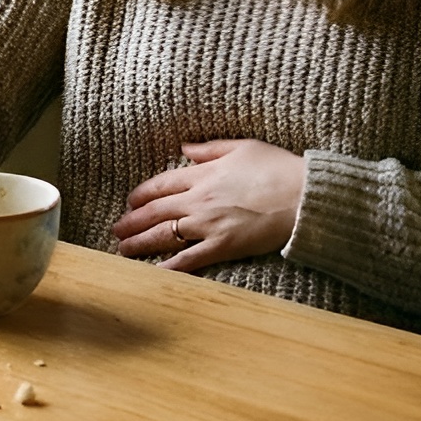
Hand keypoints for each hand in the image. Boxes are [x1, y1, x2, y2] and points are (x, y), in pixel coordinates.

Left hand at [111, 139, 305, 271]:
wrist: (303, 195)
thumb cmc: (278, 168)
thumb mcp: (242, 147)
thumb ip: (209, 149)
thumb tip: (183, 149)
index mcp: (203, 174)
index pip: (161, 184)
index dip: (142, 194)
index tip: (130, 202)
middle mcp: (199, 199)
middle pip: (156, 211)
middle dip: (132, 222)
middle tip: (117, 230)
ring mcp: (209, 224)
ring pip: (165, 235)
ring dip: (140, 243)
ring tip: (124, 250)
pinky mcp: (223, 246)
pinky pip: (189, 259)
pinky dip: (169, 268)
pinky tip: (153, 273)